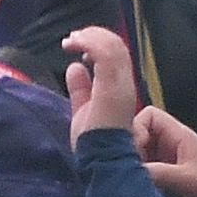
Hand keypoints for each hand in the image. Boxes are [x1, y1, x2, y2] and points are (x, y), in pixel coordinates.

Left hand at [64, 25, 141, 139]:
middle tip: (72, 38)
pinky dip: (88, 43)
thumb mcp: (83, 109)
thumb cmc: (94, 144)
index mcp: (120, 89)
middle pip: (116, 46)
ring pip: (112, 45)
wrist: (102, 161)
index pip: (116, 55)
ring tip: (71, 40)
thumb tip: (75, 67)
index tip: (77, 45)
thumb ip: (81, 88)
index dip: (98, 43)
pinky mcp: (113, 86)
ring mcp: (121, 85)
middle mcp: (125, 84)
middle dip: (92, 35)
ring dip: (89, 36)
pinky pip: (104, 53)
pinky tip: (74, 44)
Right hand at [133, 106, 196, 196]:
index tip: (136, 150)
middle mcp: (170, 140)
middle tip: (132, 166)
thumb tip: (129, 171)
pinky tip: (142, 184)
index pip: (148, 115)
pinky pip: (147, 163)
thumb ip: (157, 172)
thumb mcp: (184, 178)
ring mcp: (168, 154)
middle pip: (141, 132)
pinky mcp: (168, 168)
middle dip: (133, 147)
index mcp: (177, 134)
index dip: (137, 128)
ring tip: (136, 176)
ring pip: (142, 149)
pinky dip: (142, 171)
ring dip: (136, 161)